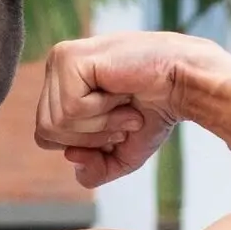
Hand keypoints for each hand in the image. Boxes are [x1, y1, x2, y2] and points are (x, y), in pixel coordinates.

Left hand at [35, 32, 225, 188]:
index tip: (116, 125)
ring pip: (55, 122)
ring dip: (99, 123)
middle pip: (45, 132)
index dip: (83, 143)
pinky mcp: (69, 58)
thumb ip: (93, 171)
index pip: (44, 136)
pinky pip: (70, 109)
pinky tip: (120, 92)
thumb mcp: (120, 154)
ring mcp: (59, 60)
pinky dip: (101, 110)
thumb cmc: (155, 112)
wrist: (185, 83)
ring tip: (123, 103)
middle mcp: (55, 68)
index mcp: (60, 85)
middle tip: (122, 115)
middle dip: (90, 136)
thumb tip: (70, 157)